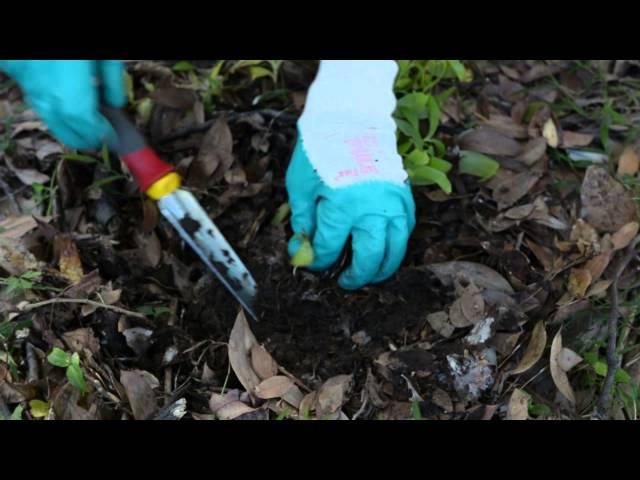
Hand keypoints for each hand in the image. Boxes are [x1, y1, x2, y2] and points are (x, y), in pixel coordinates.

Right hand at [0, 60, 125, 148]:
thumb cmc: (76, 28)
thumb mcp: (103, 53)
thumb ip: (112, 80)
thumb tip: (116, 105)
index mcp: (68, 89)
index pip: (86, 125)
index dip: (100, 134)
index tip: (113, 138)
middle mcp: (42, 92)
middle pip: (62, 129)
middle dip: (82, 138)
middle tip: (99, 140)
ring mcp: (24, 81)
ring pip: (45, 113)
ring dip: (64, 122)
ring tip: (84, 121)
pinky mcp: (12, 69)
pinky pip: (34, 94)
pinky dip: (49, 100)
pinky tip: (62, 93)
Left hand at [286, 135, 415, 289]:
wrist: (351, 119)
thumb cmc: (320, 151)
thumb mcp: (300, 186)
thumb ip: (303, 220)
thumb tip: (303, 249)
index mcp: (341, 208)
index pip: (330, 249)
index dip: (319, 262)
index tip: (313, 264)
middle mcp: (372, 210)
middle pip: (368, 257)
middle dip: (356, 275)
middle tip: (345, 282)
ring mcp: (392, 204)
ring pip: (395, 249)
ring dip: (383, 267)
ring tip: (371, 275)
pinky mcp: (404, 195)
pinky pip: (406, 229)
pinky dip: (398, 243)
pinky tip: (387, 249)